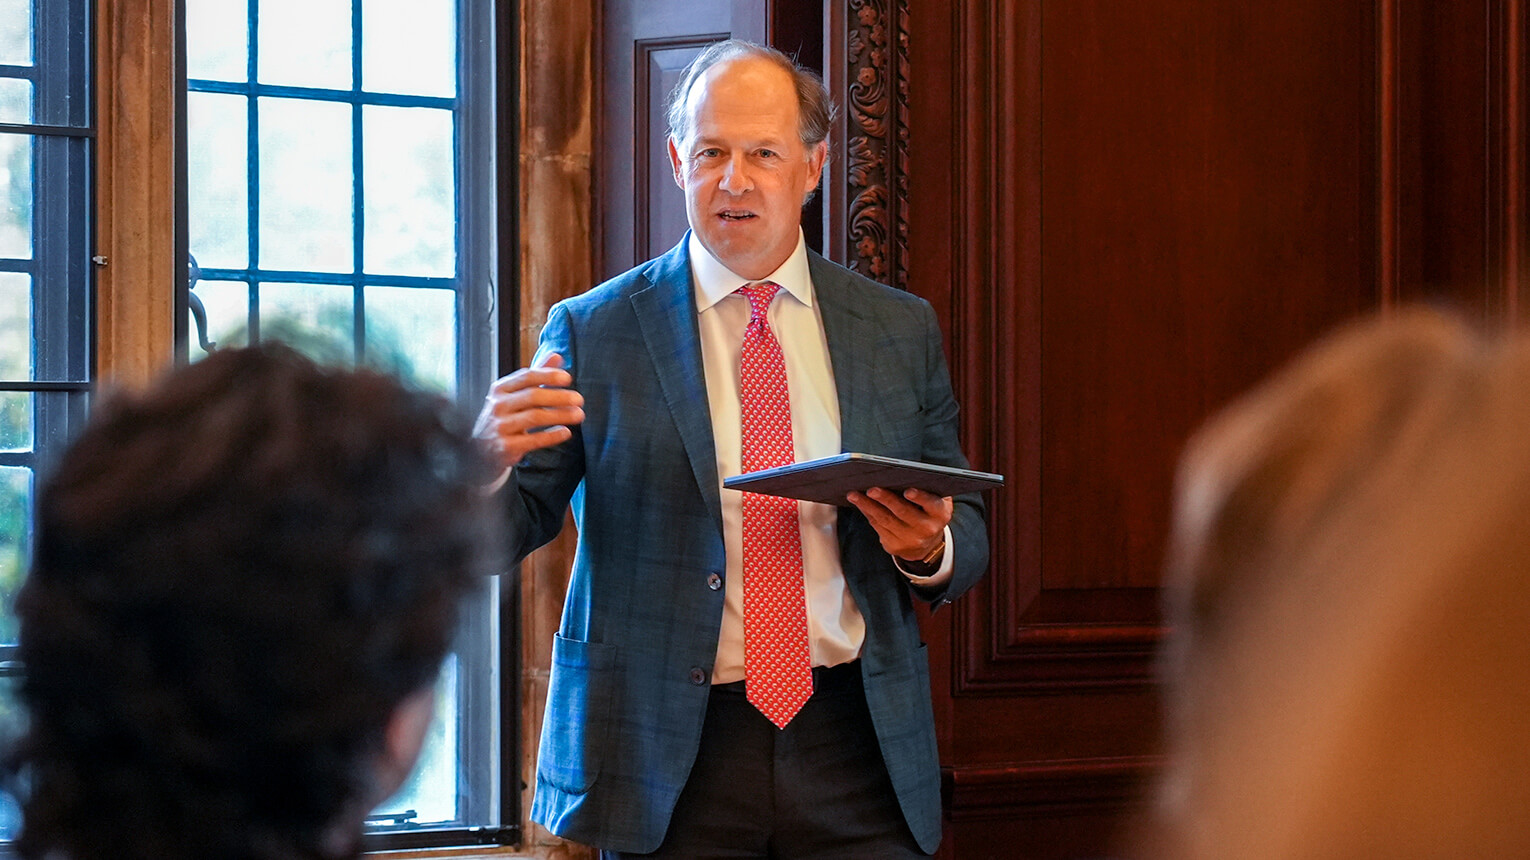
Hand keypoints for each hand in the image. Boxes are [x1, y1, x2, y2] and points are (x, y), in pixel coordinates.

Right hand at [473, 353, 585, 469]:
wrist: (480, 452)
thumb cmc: (502, 419)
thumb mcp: (513, 395)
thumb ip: (536, 376)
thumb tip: (556, 356)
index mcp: (500, 389)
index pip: (527, 376)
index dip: (548, 375)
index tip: (567, 378)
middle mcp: (498, 406)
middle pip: (533, 396)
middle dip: (559, 397)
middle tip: (579, 399)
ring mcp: (500, 427)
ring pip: (535, 417)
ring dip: (560, 415)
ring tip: (578, 415)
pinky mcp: (505, 447)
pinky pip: (533, 439)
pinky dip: (552, 435)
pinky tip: (566, 432)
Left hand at [845, 487, 952, 561]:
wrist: (926, 542)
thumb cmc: (928, 510)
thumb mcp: (936, 499)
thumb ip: (928, 486)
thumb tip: (902, 470)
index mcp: (940, 513)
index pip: (931, 504)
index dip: (920, 498)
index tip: (908, 491)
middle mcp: (927, 528)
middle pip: (903, 512)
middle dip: (886, 499)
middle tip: (871, 489)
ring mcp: (910, 540)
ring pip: (886, 520)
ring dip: (868, 506)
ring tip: (854, 494)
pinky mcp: (895, 546)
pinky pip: (878, 527)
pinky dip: (867, 513)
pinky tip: (858, 503)